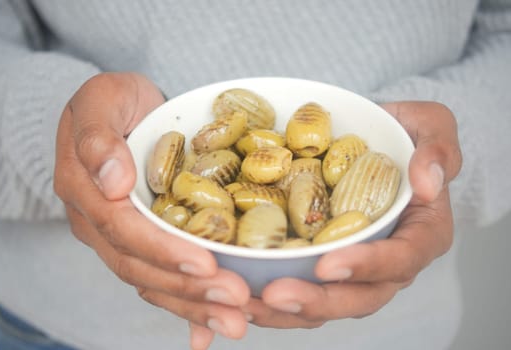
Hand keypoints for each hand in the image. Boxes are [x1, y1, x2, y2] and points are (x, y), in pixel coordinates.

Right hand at [53, 73, 250, 345]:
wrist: (122, 109)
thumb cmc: (113, 100)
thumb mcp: (101, 100)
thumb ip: (97, 138)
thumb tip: (112, 181)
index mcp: (85, 193)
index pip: (123, 231)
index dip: (163, 250)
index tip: (206, 265)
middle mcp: (101, 225)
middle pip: (141, 267)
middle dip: (189, 290)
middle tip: (236, 302)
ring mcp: (122, 238)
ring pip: (154, 281)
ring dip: (195, 306)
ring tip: (237, 322)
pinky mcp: (145, 241)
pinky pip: (163, 277)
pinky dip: (188, 306)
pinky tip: (214, 327)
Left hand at [236, 101, 461, 328]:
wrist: (367, 138)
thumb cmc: (401, 132)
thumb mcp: (430, 125)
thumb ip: (437, 149)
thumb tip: (426, 184)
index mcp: (421, 233)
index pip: (402, 258)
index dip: (368, 266)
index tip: (329, 263)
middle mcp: (388, 261)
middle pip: (359, 296)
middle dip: (318, 300)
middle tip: (274, 294)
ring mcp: (353, 267)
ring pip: (326, 302)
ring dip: (287, 311)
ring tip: (245, 305)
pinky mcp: (322, 262)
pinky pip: (302, 287)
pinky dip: (271, 300)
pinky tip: (238, 297)